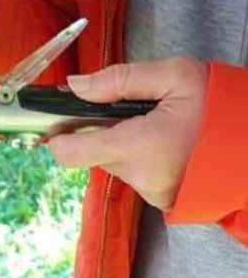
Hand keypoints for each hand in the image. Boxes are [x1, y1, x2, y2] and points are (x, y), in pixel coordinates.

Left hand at [46, 57, 208, 211]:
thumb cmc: (223, 108)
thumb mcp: (176, 77)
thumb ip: (120, 80)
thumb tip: (76, 86)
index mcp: (140, 146)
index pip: (72, 152)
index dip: (56, 136)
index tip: (53, 122)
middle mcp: (142, 178)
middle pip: (96, 152)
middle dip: (105, 130)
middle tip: (134, 108)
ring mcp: (154, 194)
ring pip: (118, 163)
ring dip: (126, 143)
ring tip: (160, 123)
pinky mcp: (165, 201)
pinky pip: (139, 175)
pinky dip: (144, 158)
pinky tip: (169, 143)